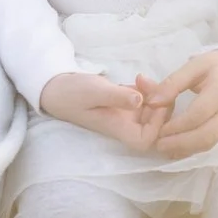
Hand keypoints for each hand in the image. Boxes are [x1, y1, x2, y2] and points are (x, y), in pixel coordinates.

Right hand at [37, 71, 156, 153]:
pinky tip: (139, 78)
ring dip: (155, 94)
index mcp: (119, 129)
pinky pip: (146, 100)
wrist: (57, 87)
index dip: (157, 125)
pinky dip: (148, 89)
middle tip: (149, 84)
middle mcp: (126, 124)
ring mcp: (127, 114)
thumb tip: (140, 100)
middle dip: (160, 104)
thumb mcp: (94, 92)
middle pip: (156, 126)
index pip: (147, 140)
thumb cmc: (73, 92)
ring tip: (141, 78)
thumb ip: (117, 96)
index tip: (154, 103)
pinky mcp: (126, 102)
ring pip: (154, 110)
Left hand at [138, 48, 217, 158]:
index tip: (157, 130)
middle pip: (204, 136)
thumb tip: (151, 102)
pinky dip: (195, 148)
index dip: (175, 126)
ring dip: (186, 149)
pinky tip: (180, 148)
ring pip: (210, 143)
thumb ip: (172, 83)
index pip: (196, 116)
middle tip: (158, 145)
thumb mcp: (195, 66)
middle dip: (179, 144)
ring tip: (166, 149)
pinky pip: (213, 142)